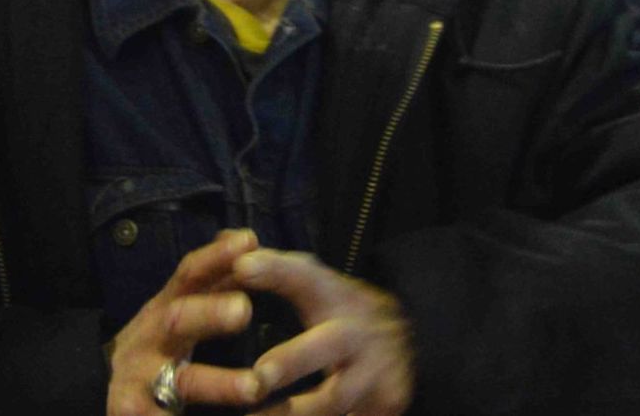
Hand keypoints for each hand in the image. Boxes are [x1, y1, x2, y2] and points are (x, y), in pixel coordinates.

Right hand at [107, 228, 265, 414]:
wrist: (97, 384)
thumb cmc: (158, 342)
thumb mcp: (179, 307)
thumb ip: (212, 280)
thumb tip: (246, 239)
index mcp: (167, 308)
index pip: (190, 274)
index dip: (216, 256)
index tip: (249, 242)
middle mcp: (151, 339)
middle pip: (178, 320)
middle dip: (209, 314)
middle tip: (243, 310)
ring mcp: (141, 379)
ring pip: (182, 381)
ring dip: (218, 384)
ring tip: (252, 387)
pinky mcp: (133, 414)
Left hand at [234, 249, 412, 415]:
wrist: (413, 340)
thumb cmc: (343, 313)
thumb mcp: (317, 285)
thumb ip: (273, 268)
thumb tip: (226, 241)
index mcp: (334, 297)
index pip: (305, 276)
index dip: (275, 270)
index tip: (243, 266)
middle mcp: (355, 333)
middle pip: (325, 346)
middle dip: (291, 361)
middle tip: (257, 377)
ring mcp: (374, 371)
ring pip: (334, 399)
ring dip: (295, 415)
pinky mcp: (387, 403)